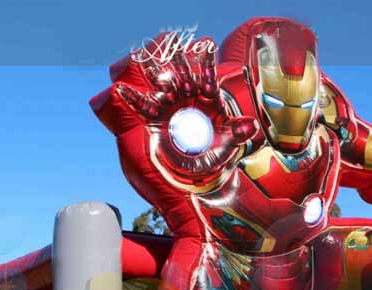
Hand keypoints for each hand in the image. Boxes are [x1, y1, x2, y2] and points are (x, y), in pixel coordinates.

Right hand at [117, 37, 257, 184]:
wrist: (200, 165)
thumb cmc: (217, 149)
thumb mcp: (230, 142)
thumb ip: (238, 132)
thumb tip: (251, 125)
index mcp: (209, 97)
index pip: (208, 76)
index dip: (207, 62)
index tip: (207, 45)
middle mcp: (188, 96)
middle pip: (182, 74)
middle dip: (177, 59)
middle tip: (172, 42)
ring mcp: (171, 104)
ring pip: (161, 84)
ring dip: (152, 71)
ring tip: (143, 56)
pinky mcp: (156, 117)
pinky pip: (143, 107)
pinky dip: (132, 99)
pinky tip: (120, 89)